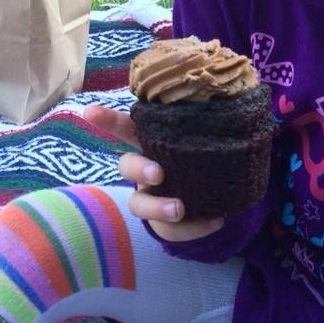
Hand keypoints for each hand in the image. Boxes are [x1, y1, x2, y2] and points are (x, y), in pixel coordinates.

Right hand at [82, 103, 223, 241]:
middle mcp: (147, 168)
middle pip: (126, 167)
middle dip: (138, 169)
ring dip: (157, 207)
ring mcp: (153, 197)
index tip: (89, 112)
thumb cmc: (210, 152)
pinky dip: (192, 229)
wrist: (227, 188)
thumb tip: (234, 91)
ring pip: (139, 205)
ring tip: (180, 209)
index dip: (108, 120)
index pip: (126, 127)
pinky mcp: (167, 223)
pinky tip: (216, 221)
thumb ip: (215, 116)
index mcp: (154, 141)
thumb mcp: (212, 133)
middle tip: (158, 174)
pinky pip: (170, 231)